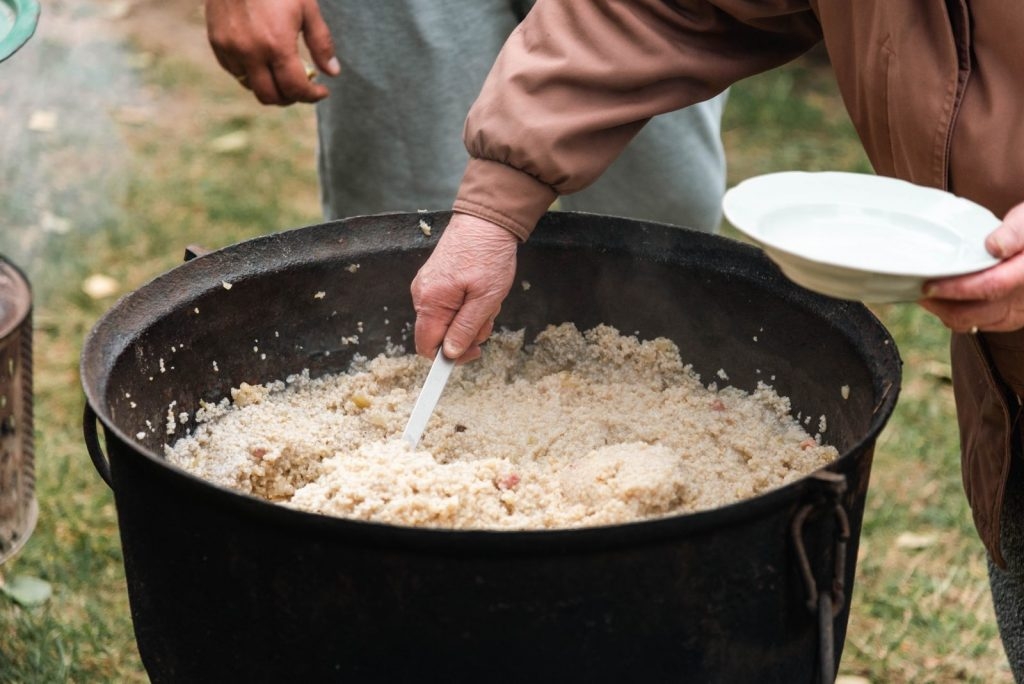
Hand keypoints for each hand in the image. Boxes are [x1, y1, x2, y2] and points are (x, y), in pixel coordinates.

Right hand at [205, 0, 339, 105]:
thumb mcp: (307, 8)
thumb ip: (321, 43)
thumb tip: (332, 72)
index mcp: (276, 44)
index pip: (295, 88)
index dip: (312, 95)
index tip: (321, 91)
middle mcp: (250, 52)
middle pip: (270, 96)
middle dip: (290, 98)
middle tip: (301, 88)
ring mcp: (230, 48)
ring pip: (250, 86)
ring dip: (269, 86)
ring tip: (282, 74)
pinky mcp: (216, 42)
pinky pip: (235, 71)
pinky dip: (250, 73)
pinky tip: (262, 61)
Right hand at [411, 214, 519, 362]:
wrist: (486, 219)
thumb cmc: (487, 255)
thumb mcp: (485, 299)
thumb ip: (465, 329)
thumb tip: (450, 354)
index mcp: (430, 302)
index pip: (427, 346)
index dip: (449, 356)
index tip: (474, 353)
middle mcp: (422, 295)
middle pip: (439, 334)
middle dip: (466, 333)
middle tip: (488, 317)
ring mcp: (427, 286)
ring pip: (447, 320)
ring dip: (471, 318)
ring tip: (488, 298)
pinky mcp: (436, 280)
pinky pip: (449, 305)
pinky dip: (467, 305)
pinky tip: (480, 291)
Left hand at [920, 202, 1023, 332]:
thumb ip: (1014, 232)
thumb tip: (995, 246)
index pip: (990, 286)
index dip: (955, 289)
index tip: (929, 285)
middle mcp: (1023, 299)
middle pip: (974, 313)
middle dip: (940, 305)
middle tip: (919, 289)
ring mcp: (1017, 313)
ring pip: (972, 323)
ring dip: (944, 311)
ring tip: (928, 294)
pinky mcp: (1009, 319)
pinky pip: (977, 325)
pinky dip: (956, 315)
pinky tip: (944, 300)